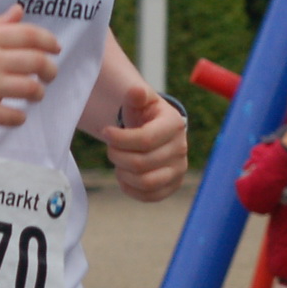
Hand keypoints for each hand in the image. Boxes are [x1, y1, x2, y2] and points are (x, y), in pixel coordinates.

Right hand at [0, 5, 59, 129]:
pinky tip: (15, 115)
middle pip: (36, 62)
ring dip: (38, 93)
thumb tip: (18, 11)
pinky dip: (20, 117)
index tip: (55, 49)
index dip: (49, 41)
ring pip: (30, 89)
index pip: (29, 35)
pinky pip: (13, 116)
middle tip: (49, 75)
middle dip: (50, 70)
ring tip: (34, 95)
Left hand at [102, 84, 187, 200]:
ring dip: (122, 173)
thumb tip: (135, 91)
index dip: (120, 139)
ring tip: (117, 160)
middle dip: (117, 155)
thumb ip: (136, 95)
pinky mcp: (172, 186)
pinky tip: (123, 173)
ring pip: (145, 182)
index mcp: (174, 124)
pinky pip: (149, 196)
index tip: (105, 132)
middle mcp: (181, 149)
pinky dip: (130, 188)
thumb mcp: (140, 100)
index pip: (145, 139)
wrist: (156, 130)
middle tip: (110, 147)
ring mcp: (178, 170)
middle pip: (141, 163)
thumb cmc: (145, 114)